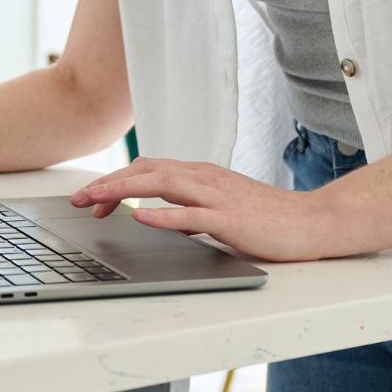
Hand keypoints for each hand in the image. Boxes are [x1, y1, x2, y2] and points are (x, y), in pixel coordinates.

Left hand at [71, 157, 340, 261]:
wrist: (313, 221)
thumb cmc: (268, 217)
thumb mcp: (220, 205)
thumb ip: (190, 204)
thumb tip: (155, 212)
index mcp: (200, 175)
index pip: (148, 169)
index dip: (114, 180)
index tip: (90, 197)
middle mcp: (204, 178)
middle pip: (146, 172)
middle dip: (107, 184)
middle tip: (77, 199)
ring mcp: (218, 197)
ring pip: (162, 186)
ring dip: (123, 191)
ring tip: (95, 200)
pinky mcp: (232, 218)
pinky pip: (192, 215)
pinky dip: (163, 216)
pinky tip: (141, 219)